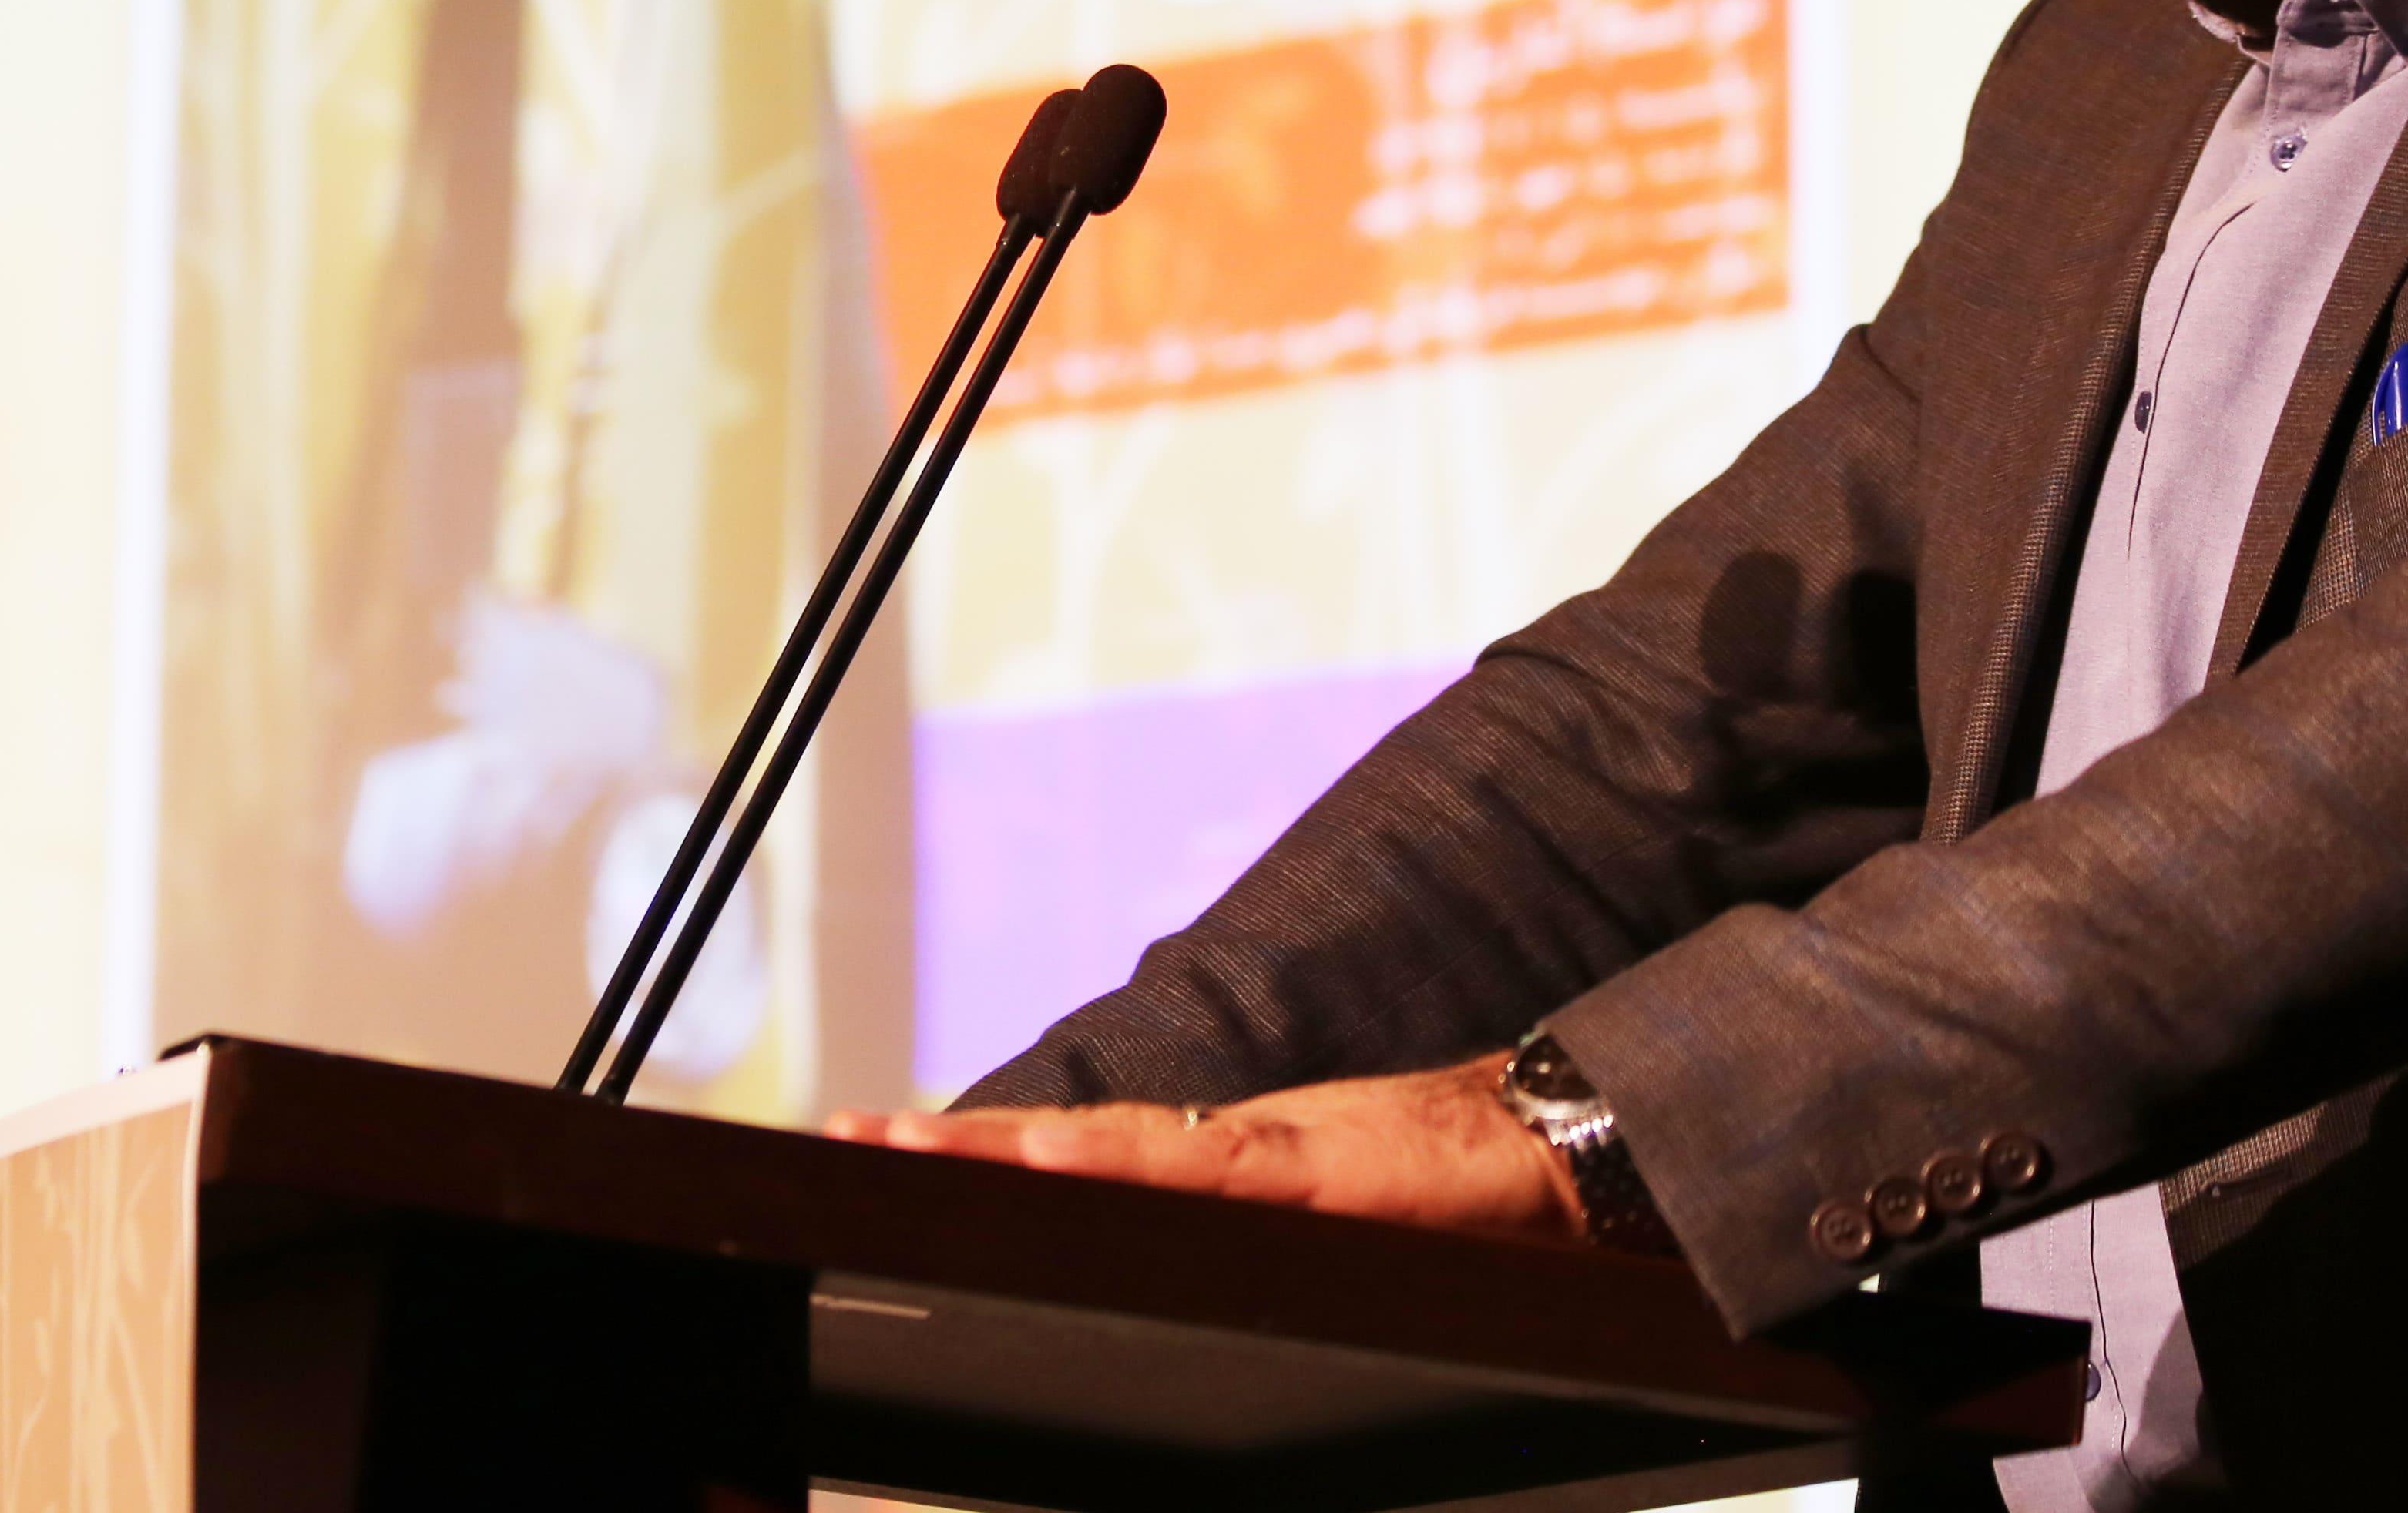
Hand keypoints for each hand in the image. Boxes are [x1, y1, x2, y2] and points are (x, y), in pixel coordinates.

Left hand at [829, 1053, 1585, 1246]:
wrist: (1556, 1146)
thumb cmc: (1448, 1192)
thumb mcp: (1324, 1221)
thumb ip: (1248, 1230)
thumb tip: (1163, 1267)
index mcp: (1224, 1160)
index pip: (1080, 1154)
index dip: (983, 1156)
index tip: (884, 1148)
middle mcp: (1229, 1144)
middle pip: (1068, 1142)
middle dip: (957, 1149)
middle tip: (851, 1140)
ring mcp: (1268, 1152)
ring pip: (1114, 1145)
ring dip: (1008, 1151)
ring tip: (912, 1147)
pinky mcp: (1317, 1170)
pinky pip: (1205, 1170)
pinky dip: (1121, 1164)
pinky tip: (1053, 1166)